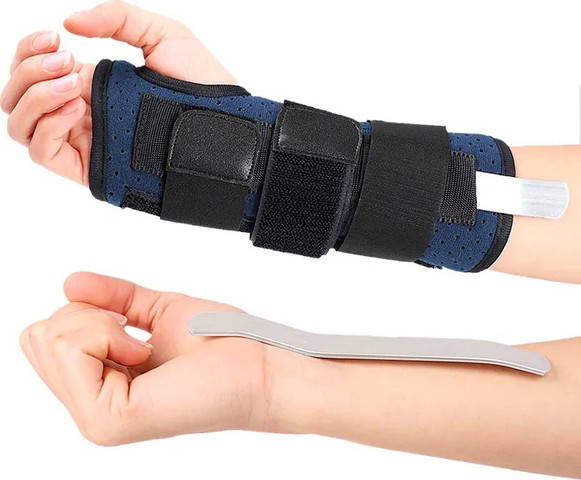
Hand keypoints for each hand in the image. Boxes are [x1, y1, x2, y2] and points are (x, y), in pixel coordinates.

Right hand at [1, 1, 235, 184]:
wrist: (225, 126)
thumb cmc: (203, 84)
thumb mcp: (164, 35)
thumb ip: (118, 19)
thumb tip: (69, 22)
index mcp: (94, 84)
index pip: (35, 70)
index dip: (29, 51)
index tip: (54, 36)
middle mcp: (83, 113)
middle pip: (20, 97)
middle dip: (27, 71)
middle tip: (62, 56)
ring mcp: (86, 140)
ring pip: (23, 126)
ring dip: (33, 96)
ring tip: (71, 81)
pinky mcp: (93, 167)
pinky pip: (43, 152)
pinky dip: (46, 125)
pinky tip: (73, 107)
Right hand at [19, 272, 269, 444]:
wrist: (259, 364)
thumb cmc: (221, 343)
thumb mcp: (156, 310)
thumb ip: (112, 299)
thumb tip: (70, 283)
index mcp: (101, 385)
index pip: (43, 339)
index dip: (84, 314)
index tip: (130, 324)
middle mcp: (93, 406)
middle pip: (38, 336)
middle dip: (86, 314)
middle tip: (135, 332)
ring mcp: (98, 418)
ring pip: (49, 340)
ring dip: (100, 323)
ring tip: (144, 345)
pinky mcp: (110, 419)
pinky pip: (72, 351)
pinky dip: (109, 334)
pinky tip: (146, 353)